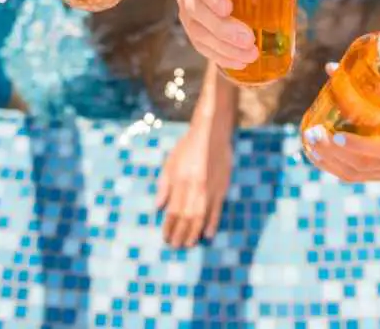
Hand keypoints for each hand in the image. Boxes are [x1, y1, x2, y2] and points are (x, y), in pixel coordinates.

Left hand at [156, 120, 233, 247]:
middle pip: (186, 218)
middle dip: (179, 234)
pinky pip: (216, 211)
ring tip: (188, 244)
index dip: (168, 227)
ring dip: (193, 233)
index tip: (165, 237)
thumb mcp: (170, 162)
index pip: (173, 211)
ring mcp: (210, 190)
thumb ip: (164, 185)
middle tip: (175, 246)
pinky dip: (212, 224)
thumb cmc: (188, 147)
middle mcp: (194, 188)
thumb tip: (158, 206)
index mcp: (180, 182)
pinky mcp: (222, 189)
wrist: (212, 134)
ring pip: (200, 218)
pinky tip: (207, 234)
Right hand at [175, 0, 318, 70]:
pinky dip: (217, 54)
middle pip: (194, 5)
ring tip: (249, 56)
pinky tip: (238, 62)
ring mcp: (187, 0)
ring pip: (195, 27)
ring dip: (221, 46)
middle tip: (248, 40)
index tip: (228, 8)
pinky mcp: (192, 21)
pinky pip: (198, 41)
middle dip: (220, 28)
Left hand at [303, 66, 379, 181]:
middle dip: (333, 150)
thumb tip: (330, 68)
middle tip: (313, 133)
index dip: (357, 145)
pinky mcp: (376, 177)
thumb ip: (366, 84)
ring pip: (353, 173)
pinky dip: (330, 166)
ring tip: (309, 141)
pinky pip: (350, 177)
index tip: (335, 134)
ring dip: (327, 159)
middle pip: (361, 163)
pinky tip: (314, 154)